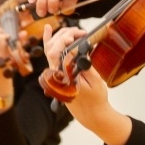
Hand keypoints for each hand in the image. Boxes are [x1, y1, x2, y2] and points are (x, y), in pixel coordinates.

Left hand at [43, 25, 131, 144]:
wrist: (93, 115)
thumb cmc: (96, 100)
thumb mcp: (95, 82)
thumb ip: (85, 66)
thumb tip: (78, 50)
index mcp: (63, 77)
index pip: (57, 53)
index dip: (66, 39)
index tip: (80, 34)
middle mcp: (55, 75)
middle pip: (51, 48)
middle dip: (65, 35)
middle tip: (80, 32)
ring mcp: (55, 74)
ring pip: (49, 50)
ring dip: (59, 36)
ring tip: (72, 30)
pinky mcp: (58, 74)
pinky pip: (50, 56)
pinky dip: (49, 42)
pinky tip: (48, 30)